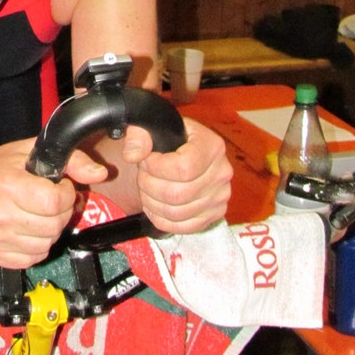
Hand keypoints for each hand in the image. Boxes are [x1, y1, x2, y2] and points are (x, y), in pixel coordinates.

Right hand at [0, 140, 107, 268]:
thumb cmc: (1, 167)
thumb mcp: (34, 151)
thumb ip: (72, 160)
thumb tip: (100, 173)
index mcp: (6, 184)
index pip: (54, 201)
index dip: (66, 194)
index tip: (60, 187)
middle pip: (53, 225)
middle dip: (61, 212)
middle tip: (50, 200)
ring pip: (46, 244)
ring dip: (50, 230)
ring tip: (38, 213)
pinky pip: (32, 258)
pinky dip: (36, 245)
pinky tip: (27, 228)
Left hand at [122, 118, 231, 232]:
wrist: (187, 150)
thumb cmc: (172, 138)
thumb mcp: (156, 127)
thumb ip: (140, 135)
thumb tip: (132, 154)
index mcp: (212, 146)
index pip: (183, 168)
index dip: (156, 168)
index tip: (145, 161)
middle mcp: (221, 173)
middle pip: (178, 194)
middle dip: (150, 186)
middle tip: (142, 175)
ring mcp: (219, 197)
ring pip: (177, 213)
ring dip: (152, 203)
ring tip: (146, 188)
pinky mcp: (212, 215)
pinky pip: (182, 227)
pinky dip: (161, 219)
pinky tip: (153, 204)